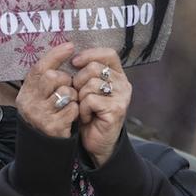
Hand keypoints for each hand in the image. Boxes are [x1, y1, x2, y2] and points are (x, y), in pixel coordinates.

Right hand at [16, 43, 80, 138]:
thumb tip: (66, 49)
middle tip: (68, 87)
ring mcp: (39, 115)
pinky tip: (70, 116)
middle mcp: (29, 103)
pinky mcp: (52, 127)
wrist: (44, 147)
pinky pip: (72, 108)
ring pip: (65, 92)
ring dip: (72, 96)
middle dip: (65, 80)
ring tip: (69, 104)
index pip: (39, 68)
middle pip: (51, 77)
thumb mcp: (40, 97)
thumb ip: (46, 80)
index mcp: (25, 93)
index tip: (70, 46)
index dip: (55, 55)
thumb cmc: (47, 116)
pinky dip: (75, 110)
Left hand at [71, 48, 131, 167]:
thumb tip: (72, 55)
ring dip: (80, 98)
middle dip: (78, 81)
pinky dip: (82, 109)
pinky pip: (90, 100)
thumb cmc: (90, 113)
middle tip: (79, 95)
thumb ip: (86, 72)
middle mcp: (123, 84)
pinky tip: (87, 117)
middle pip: (94, 68)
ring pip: (90, 84)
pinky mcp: (116, 110)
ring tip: (84, 108)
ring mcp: (121, 97)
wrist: (97, 142)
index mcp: (118, 75)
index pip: (108, 53)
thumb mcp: (88, 89)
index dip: (89, 54)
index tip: (74, 62)